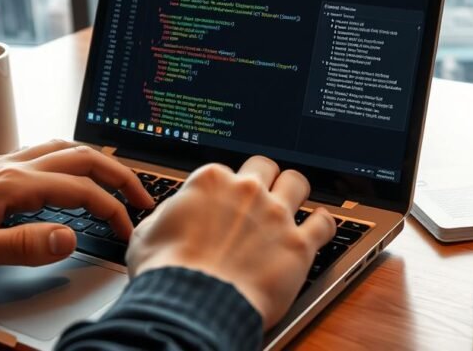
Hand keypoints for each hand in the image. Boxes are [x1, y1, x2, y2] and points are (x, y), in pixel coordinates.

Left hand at [0, 139, 153, 290]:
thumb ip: (24, 244)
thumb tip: (70, 235)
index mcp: (8, 183)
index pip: (77, 188)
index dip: (110, 208)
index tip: (129, 228)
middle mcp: (7, 166)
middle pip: (78, 156)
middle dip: (116, 174)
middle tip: (142, 196)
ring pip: (60, 149)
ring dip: (94, 162)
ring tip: (116, 182)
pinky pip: (41, 156)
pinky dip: (69, 162)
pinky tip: (68, 178)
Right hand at [126, 156, 336, 328]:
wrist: (190, 305)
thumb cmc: (166, 273)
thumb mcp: (148, 233)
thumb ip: (168, 215)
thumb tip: (171, 215)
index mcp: (211, 181)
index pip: (224, 171)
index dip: (224, 189)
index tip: (224, 203)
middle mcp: (247, 191)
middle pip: (265, 166)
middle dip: (263, 177)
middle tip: (261, 194)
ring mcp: (275, 215)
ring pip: (298, 182)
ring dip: (296, 190)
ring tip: (295, 201)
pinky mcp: (298, 245)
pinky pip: (324, 224)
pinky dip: (324, 223)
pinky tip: (321, 226)